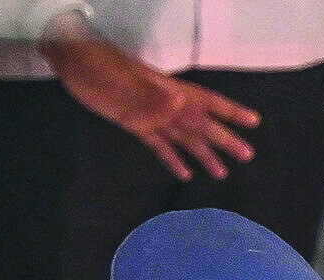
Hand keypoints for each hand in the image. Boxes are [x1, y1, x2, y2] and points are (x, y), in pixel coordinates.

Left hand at [39, 10, 259, 179]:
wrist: (71, 62)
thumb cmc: (97, 65)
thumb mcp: (122, 77)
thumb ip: (150, 92)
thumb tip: (179, 103)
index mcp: (167, 90)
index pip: (204, 102)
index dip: (229, 112)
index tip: (252, 122)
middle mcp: (164, 104)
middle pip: (200, 125)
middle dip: (224, 140)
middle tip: (247, 156)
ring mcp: (150, 115)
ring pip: (183, 138)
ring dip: (203, 154)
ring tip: (221, 173)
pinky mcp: (133, 124)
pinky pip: (158, 145)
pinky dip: (172, 159)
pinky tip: (184, 173)